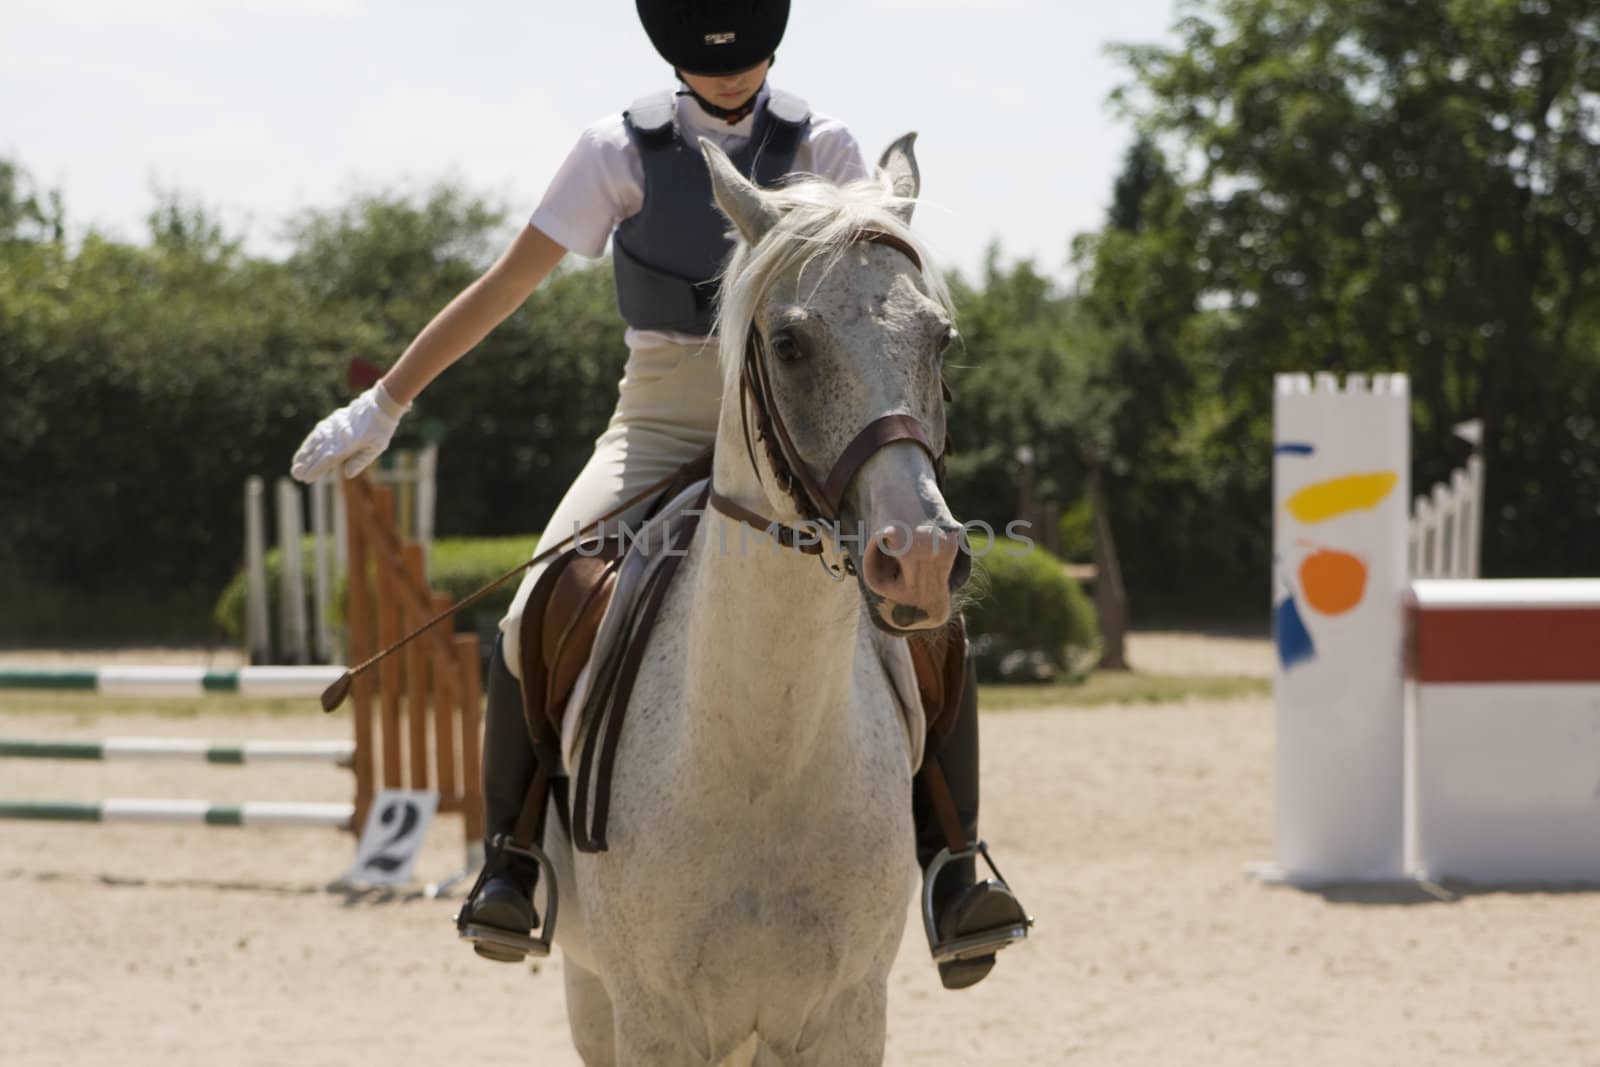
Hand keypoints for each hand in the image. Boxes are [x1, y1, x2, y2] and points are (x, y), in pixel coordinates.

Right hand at [290, 382, 408, 481]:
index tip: (305, 477)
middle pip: (318, 453)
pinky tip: (305, 448)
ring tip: (295, 464)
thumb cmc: (380, 428)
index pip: (327, 460)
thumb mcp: (376, 447)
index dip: (315, 469)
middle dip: (306, 464)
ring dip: (304, 453)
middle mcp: (336, 436)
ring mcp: (332, 427)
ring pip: (314, 442)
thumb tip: (347, 474)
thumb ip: (360, 461)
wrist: (379, 404)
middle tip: (295, 475)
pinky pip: (317, 433)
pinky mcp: (332, 421)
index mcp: (347, 444)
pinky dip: (309, 441)